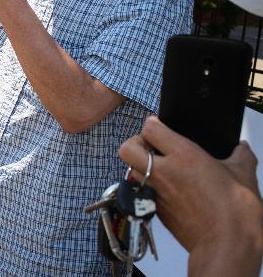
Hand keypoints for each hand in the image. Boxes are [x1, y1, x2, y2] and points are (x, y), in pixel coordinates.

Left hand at [118, 116, 261, 253]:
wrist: (227, 245)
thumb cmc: (235, 211)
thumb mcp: (244, 174)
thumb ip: (241, 156)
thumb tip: (242, 148)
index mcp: (183, 156)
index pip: (150, 128)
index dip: (153, 125)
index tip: (160, 127)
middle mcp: (163, 172)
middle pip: (127, 148)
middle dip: (135, 144)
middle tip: (151, 147)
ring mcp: (155, 192)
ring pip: (130, 170)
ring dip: (139, 166)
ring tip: (159, 168)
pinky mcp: (155, 210)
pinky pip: (142, 191)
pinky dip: (149, 187)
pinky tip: (169, 190)